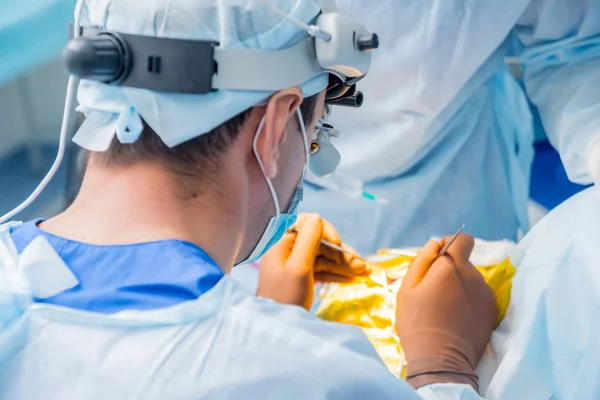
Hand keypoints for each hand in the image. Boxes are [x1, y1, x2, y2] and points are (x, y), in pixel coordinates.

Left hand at [256, 213, 365, 309]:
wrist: (276, 327)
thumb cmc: (285, 296)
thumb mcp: (299, 267)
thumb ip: (308, 240)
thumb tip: (317, 217)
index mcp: (282, 242)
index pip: (307, 223)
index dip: (326, 231)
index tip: (338, 244)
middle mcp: (287, 249)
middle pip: (319, 242)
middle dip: (341, 252)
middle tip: (361, 265)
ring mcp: (294, 263)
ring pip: (323, 256)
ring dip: (343, 263)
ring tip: (363, 272)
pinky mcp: (300, 277)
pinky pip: (321, 269)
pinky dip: (335, 272)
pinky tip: (351, 279)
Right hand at [395, 235, 497, 390]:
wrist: (441, 361)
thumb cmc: (417, 322)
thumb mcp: (407, 288)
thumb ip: (422, 260)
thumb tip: (434, 243)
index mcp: (452, 266)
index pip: (464, 240)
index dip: (451, 245)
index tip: (438, 259)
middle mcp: (474, 276)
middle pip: (464, 264)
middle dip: (450, 272)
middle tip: (432, 293)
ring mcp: (486, 295)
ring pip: (471, 282)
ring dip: (460, 288)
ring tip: (444, 310)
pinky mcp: (492, 313)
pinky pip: (479, 298)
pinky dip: (469, 303)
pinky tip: (456, 319)